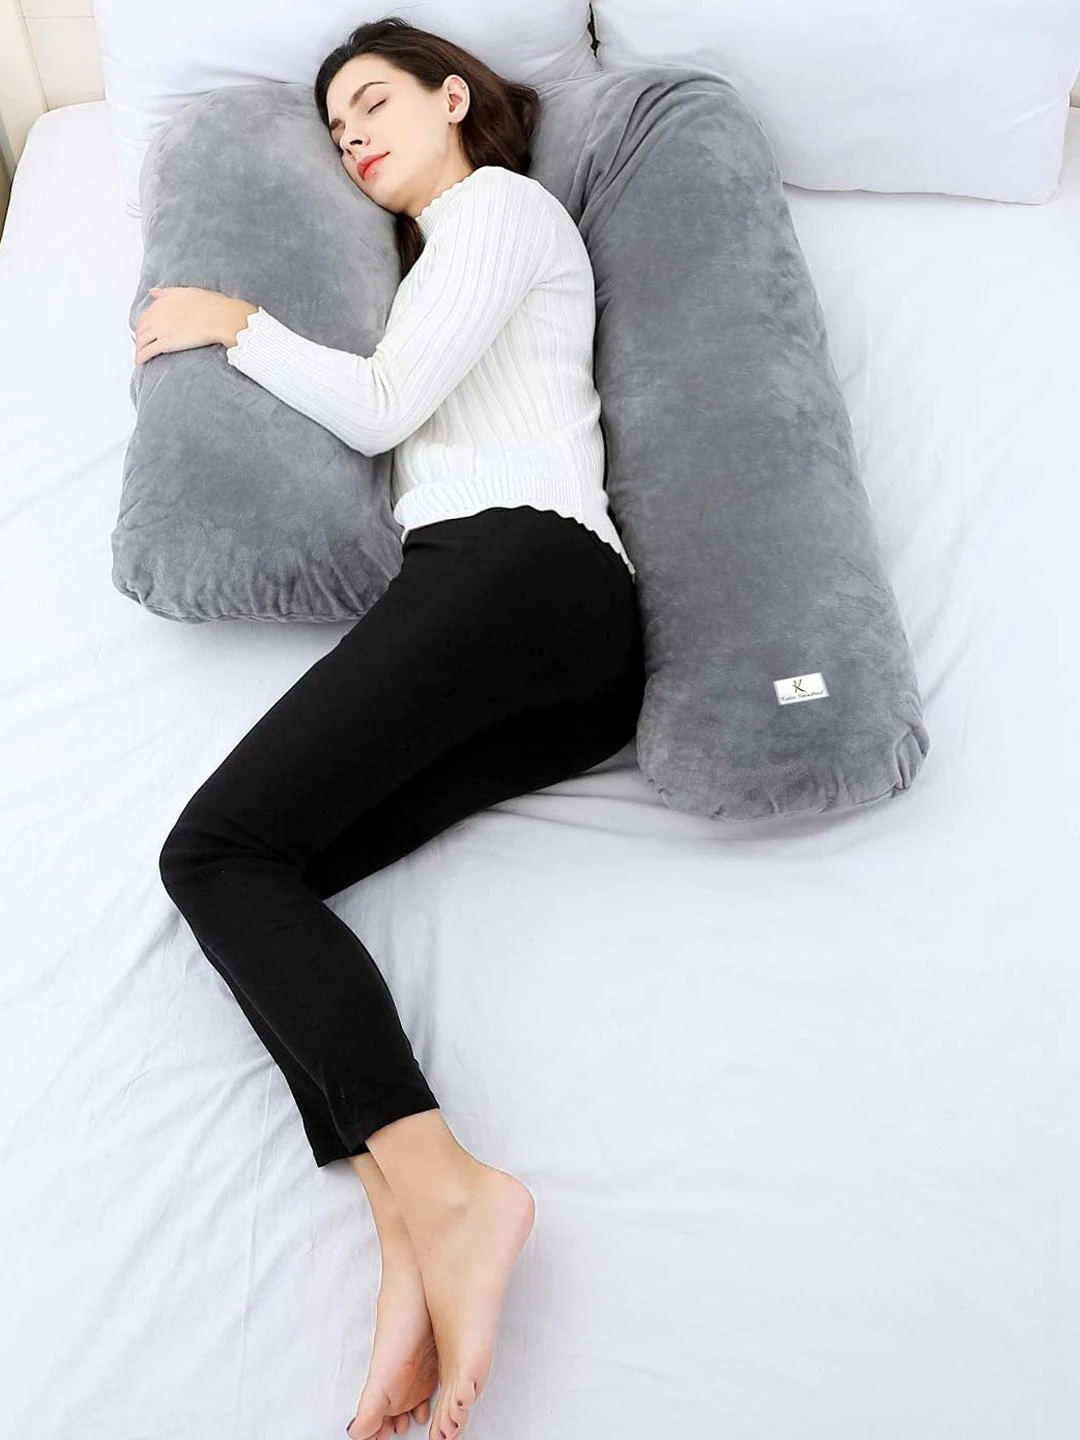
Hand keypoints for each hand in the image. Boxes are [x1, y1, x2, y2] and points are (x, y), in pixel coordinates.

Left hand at [134, 286, 253, 364]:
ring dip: (138, 349)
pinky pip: (147, 351)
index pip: (145, 315)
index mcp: (162, 302)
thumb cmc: (211, 305)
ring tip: (139, 356)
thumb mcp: (187, 292)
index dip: (143, 325)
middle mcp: (157, 315)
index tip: (145, 331)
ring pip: (141, 341)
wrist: (222, 318)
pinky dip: (141, 357)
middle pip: (140, 329)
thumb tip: (152, 292)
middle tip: (141, 345)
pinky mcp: (166, 343)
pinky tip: (139, 362)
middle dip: (139, 338)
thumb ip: (167, 292)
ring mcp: (160, 329)